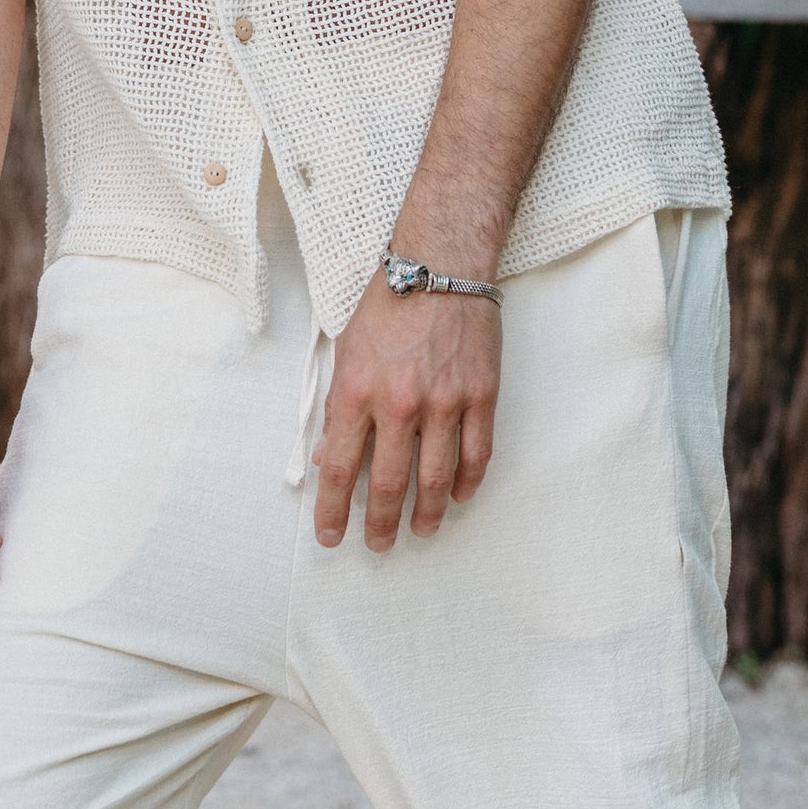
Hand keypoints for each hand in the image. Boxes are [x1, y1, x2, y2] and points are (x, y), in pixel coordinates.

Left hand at [313, 279, 500, 551]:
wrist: (440, 263)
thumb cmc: (388, 304)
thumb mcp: (346, 350)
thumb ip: (338, 405)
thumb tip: (327, 455)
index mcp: (358, 390)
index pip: (338, 468)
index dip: (332, 511)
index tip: (330, 536)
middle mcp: (400, 402)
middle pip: (388, 485)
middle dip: (380, 525)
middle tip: (378, 545)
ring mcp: (445, 401)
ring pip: (437, 479)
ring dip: (428, 514)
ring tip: (421, 530)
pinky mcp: (481, 395)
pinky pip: (477, 454)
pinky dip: (468, 484)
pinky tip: (459, 496)